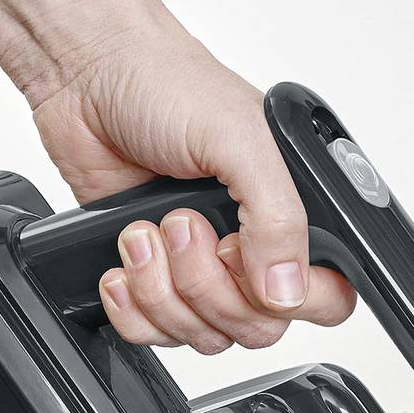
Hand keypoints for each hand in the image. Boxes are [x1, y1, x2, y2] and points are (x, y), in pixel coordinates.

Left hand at [28, 26, 357, 353]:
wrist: (87, 75)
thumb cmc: (167, 86)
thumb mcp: (240, 140)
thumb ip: (277, 217)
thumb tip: (286, 290)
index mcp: (295, 213)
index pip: (326, 298)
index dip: (287, 299)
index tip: (240, 252)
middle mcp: (253, 247)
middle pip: (257, 329)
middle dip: (209, 287)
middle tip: (181, 224)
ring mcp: (202, 269)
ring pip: (205, 337)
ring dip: (163, 291)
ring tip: (144, 230)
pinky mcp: (153, 280)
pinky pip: (155, 335)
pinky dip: (133, 308)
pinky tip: (123, 261)